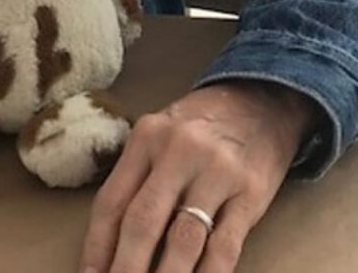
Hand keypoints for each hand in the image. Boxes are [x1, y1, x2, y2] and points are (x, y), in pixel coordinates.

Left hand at [79, 81, 320, 272]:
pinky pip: (225, 247)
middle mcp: (177, 152)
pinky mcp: (251, 194)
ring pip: (183, 239)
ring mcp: (217, 173)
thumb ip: (136, 177)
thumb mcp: (160, 135)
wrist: (260, 101)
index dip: (98, 246)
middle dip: (126, 268)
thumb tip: (109, 241)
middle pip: (143, 221)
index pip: (113, 201)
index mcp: (146, 138)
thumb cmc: (199, 126)